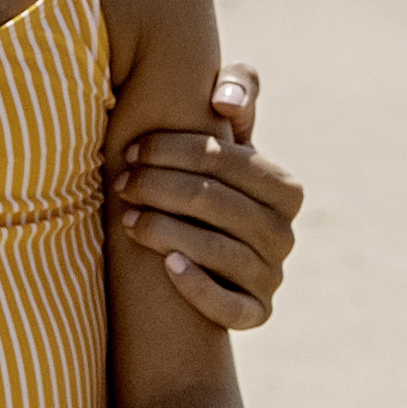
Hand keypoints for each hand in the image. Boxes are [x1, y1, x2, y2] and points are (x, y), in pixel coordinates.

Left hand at [116, 68, 297, 331]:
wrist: (201, 258)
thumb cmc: (206, 183)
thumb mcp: (226, 139)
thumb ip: (237, 92)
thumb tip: (223, 100)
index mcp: (285, 189)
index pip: (229, 161)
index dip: (175, 150)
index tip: (131, 150)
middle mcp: (285, 235)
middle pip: (219, 203)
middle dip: (162, 187)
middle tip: (120, 182)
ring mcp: (272, 277)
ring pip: (222, 252)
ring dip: (167, 231)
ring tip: (125, 218)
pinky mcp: (256, 315)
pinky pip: (231, 307)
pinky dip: (199, 287)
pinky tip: (165, 266)